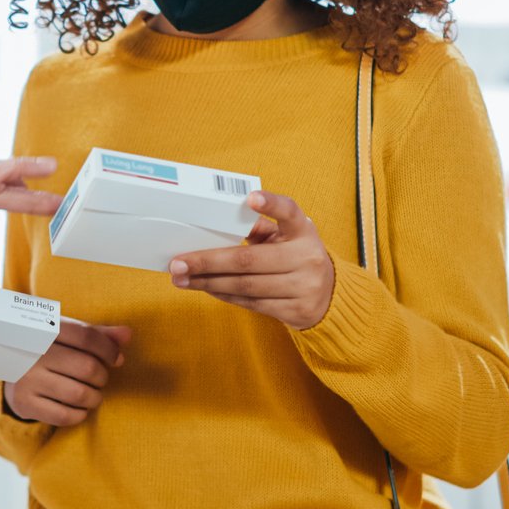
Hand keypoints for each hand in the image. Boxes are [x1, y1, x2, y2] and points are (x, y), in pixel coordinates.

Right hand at [2, 319, 132, 425]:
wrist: (11, 369)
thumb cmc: (50, 350)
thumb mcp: (69, 337)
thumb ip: (98, 335)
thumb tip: (127, 335)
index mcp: (45, 329)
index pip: (87, 337)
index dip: (109, 350)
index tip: (116, 359)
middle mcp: (33, 352)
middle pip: (87, 367)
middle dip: (102, 376)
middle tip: (100, 378)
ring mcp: (26, 378)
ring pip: (79, 394)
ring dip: (95, 398)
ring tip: (93, 394)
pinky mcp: (24, 402)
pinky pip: (65, 416)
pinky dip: (80, 415)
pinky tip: (79, 408)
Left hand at [167, 190, 335, 330]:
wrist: (331, 296)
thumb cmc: (297, 257)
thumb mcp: (287, 237)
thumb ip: (259, 228)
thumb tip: (217, 225)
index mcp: (303, 231)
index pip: (290, 212)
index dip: (271, 205)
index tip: (251, 198)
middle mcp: (307, 257)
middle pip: (248, 260)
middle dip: (208, 261)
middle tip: (178, 263)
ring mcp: (303, 286)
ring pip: (245, 285)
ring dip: (208, 282)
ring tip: (182, 279)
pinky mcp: (295, 310)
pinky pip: (251, 303)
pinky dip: (224, 295)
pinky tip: (206, 289)